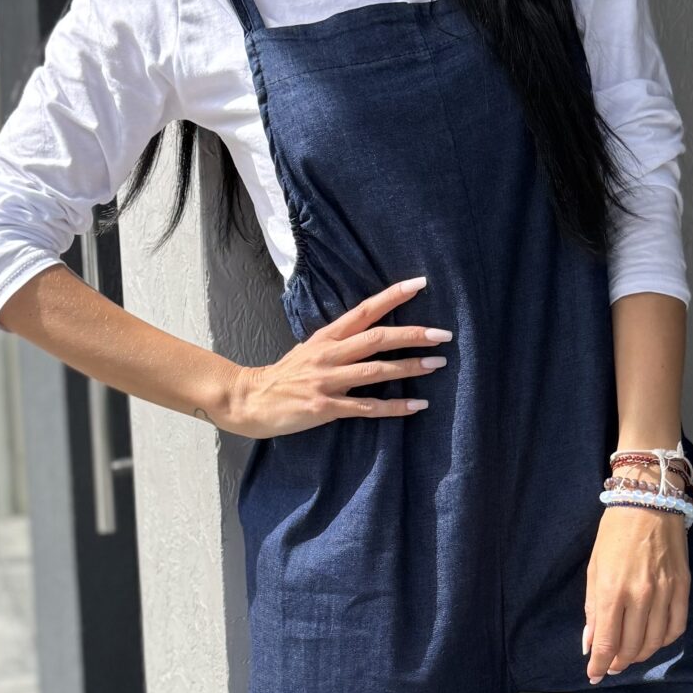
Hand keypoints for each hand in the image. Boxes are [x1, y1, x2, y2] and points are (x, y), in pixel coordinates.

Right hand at [217, 275, 449, 437]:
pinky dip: (394, 407)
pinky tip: (417, 405)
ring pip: (376, 371)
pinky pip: (366, 408)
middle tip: (443, 334)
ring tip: (437, 364)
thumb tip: (368, 334)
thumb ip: (337, 343)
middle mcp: (328, 355)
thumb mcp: (308, 349)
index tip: (420, 285)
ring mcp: (326, 381)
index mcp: (326, 337)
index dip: (392, 297)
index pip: (364, 310)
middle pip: (376, 338)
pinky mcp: (325, 408)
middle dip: (412, 334)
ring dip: (409, 367)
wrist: (249, 400)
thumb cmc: (283, 376)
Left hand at [581, 501, 688, 682]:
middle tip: (611, 665)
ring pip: (654, 642)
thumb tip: (591, 643)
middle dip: (618, 662)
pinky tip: (653, 640)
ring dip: (640, 655)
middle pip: (631, 647)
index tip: (594, 675)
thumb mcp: (594, 570)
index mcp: (613, 591)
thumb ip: (593, 610)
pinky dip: (664, 641)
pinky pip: (677, 627)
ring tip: (629, 655)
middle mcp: (641, 596)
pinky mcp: (683, 587)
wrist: (648, 502)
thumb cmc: (614, 534)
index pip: (607, 643)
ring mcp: (665, 593)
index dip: (599, 664)